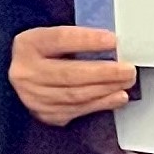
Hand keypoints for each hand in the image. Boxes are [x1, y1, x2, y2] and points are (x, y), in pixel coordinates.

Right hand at [9, 23, 136, 126]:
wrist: (26, 76)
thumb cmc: (45, 53)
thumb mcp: (52, 39)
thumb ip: (76, 39)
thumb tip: (111, 42)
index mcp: (28, 45)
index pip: (60, 40)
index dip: (88, 40)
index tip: (112, 41)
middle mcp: (27, 73)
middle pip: (70, 74)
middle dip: (104, 72)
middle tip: (127, 69)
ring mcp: (34, 97)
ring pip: (76, 95)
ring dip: (106, 89)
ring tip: (125, 82)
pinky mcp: (45, 114)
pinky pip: (77, 110)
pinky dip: (100, 104)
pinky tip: (116, 97)